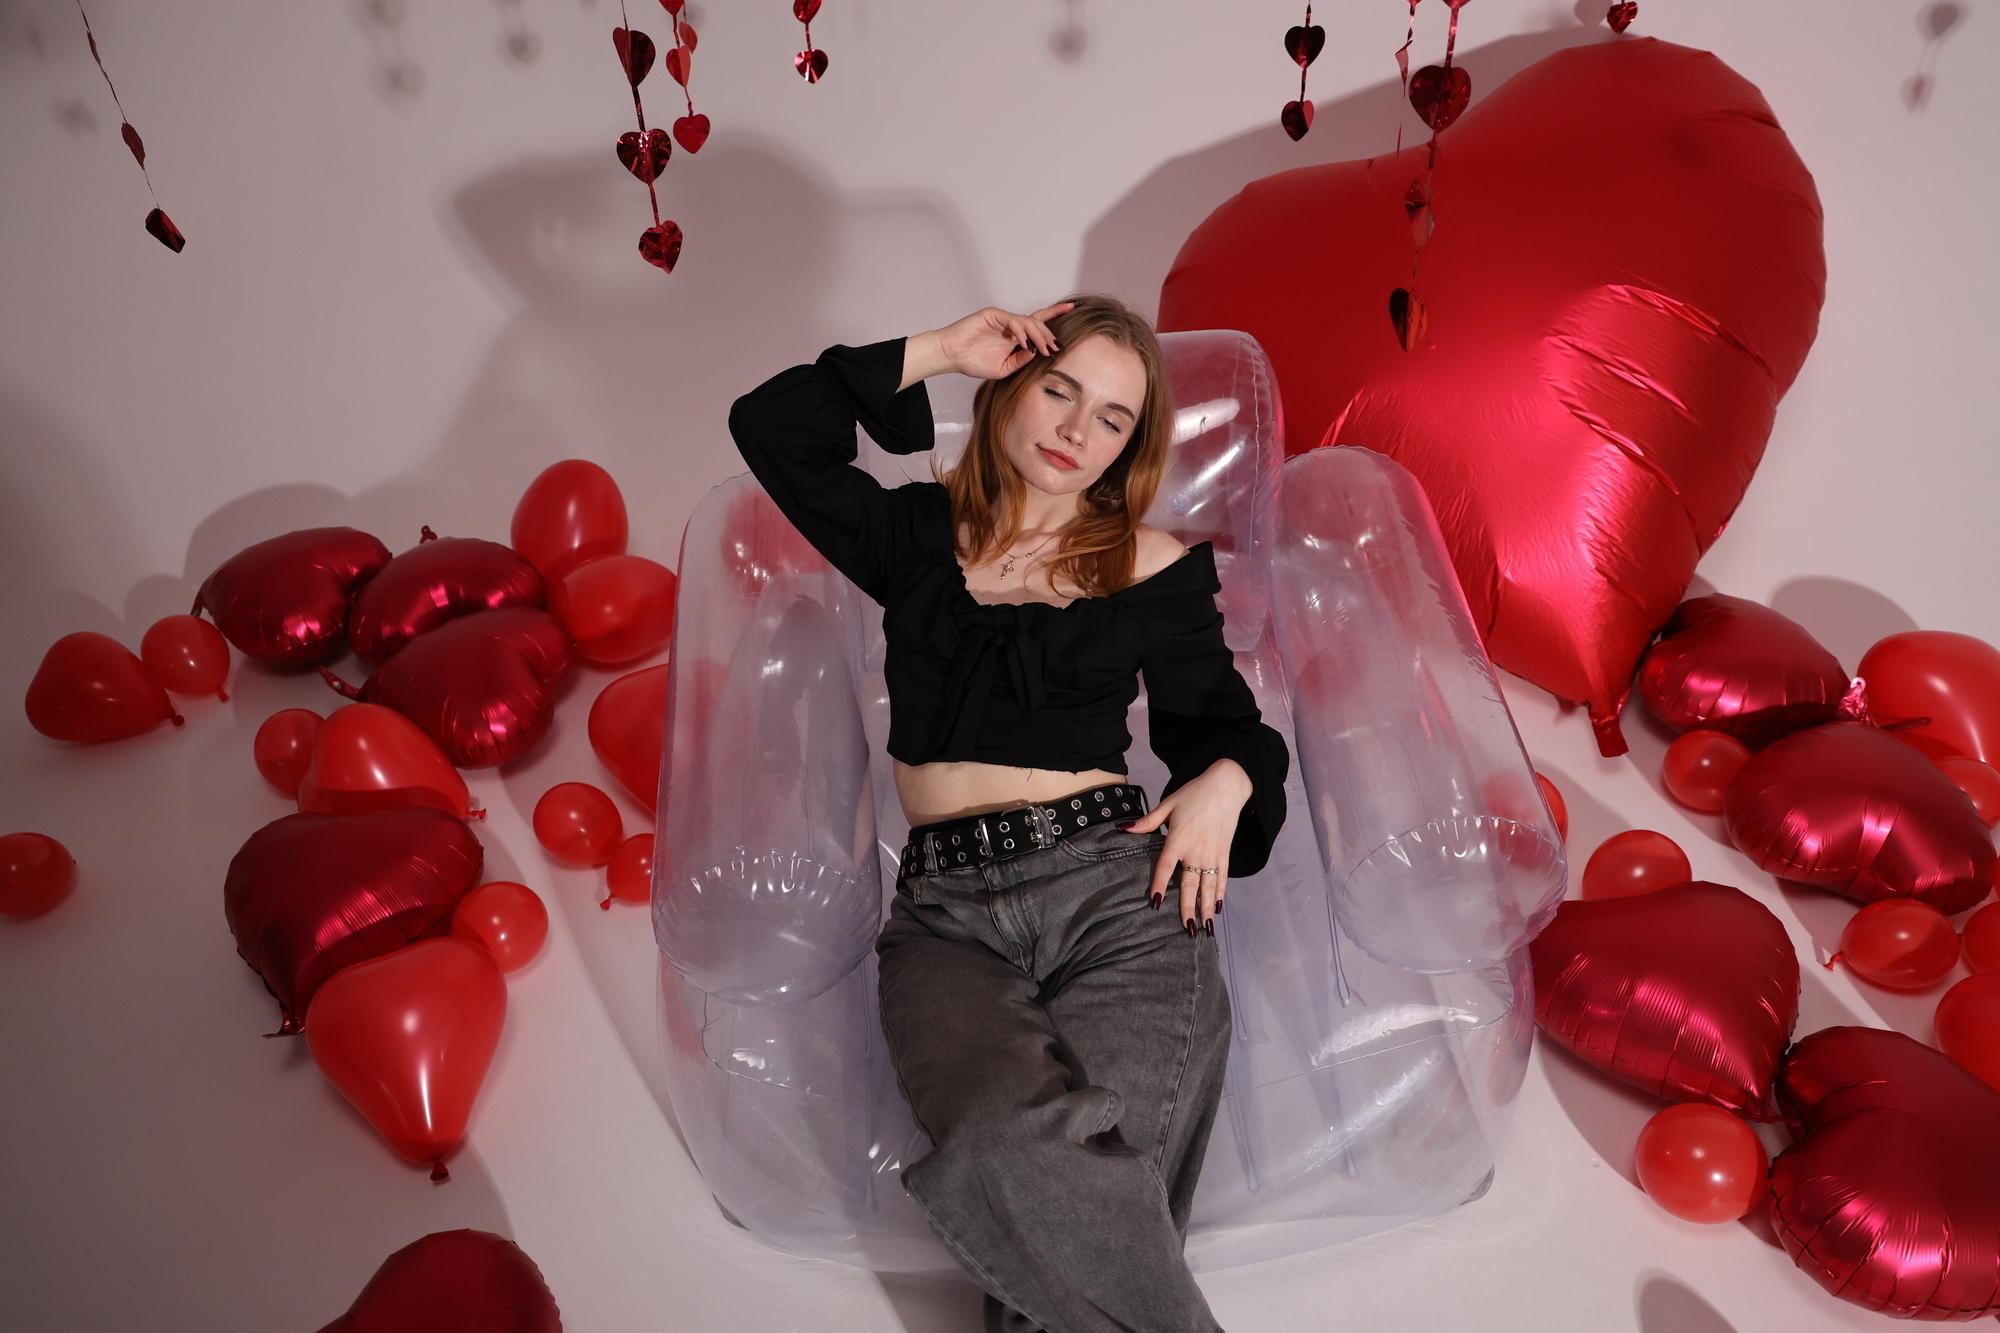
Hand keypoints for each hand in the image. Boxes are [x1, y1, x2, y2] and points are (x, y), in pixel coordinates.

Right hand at [933, 302, 1076, 380]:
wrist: (952, 356)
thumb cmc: (973, 362)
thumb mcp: (1004, 368)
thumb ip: (1021, 361)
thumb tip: (1038, 352)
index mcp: (1016, 336)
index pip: (1040, 324)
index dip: (1056, 315)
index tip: (1074, 309)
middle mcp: (1012, 325)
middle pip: (1038, 323)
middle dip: (1049, 335)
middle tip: (1056, 348)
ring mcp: (1003, 318)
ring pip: (1028, 322)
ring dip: (1039, 335)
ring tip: (1044, 349)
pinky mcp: (993, 315)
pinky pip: (1012, 321)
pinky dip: (1021, 332)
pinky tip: (1025, 343)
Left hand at [1119, 759, 1251, 934]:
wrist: (1226, 786)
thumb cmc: (1194, 793)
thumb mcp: (1168, 804)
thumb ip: (1147, 821)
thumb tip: (1123, 829)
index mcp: (1178, 838)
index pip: (1165, 866)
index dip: (1159, 885)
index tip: (1154, 903)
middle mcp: (1196, 850)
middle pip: (1190, 883)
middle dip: (1188, 907)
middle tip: (1187, 928)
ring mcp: (1212, 853)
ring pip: (1208, 886)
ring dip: (1206, 907)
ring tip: (1205, 927)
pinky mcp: (1225, 853)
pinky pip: (1222, 877)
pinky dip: (1220, 893)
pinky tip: (1218, 907)